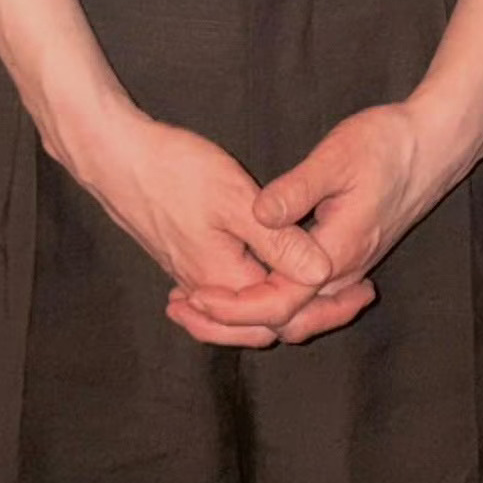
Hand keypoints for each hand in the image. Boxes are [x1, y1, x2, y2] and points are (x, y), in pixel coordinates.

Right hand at [77, 103, 333, 348]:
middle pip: (265, 324)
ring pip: (246, 310)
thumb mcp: (236, 201)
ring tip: (327, 292)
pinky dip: (258, 294)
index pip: (285, 314)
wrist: (116, 159)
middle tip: (358, 297)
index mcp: (225, 281)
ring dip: (286, 304)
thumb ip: (280, 241)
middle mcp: (207, 288)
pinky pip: (229, 292)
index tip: (366, 291)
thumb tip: (323, 273)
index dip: (328, 307)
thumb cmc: (175, 172)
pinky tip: (275, 275)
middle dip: (313, 314)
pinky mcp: (185, 257)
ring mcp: (192, 275)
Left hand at [169, 97, 459, 347]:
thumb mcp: (338, 157)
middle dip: (231, 322)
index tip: (192, 294)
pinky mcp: (349, 256)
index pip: (277, 303)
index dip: (232, 305)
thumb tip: (257, 215)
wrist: (436, 145)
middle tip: (183, 308)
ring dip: (250, 313)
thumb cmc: (389, 144)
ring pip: (296, 313)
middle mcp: (343, 271)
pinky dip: (273, 300)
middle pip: (284, 320)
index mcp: (336, 252)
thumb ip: (297, 191)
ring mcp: (349, 267)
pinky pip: (306, 297)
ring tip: (203, 302)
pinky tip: (248, 283)